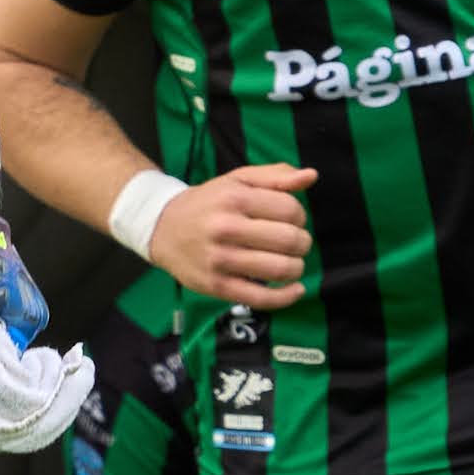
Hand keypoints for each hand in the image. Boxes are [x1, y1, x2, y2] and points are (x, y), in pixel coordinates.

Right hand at [147, 163, 313, 306]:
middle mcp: (226, 228)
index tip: (291, 221)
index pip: (290, 209)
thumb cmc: (208, 203)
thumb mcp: (238, 179)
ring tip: (290, 263)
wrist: (162, 227)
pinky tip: (294, 290)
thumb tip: (311, 176)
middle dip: (302, 243)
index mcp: (235, 198)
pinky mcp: (216, 285)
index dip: (300, 216)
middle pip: (289, 240)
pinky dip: (286, 297)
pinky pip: (261, 298)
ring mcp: (220, 259)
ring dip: (296, 268)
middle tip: (294, 243)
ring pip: (280, 269)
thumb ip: (276, 176)